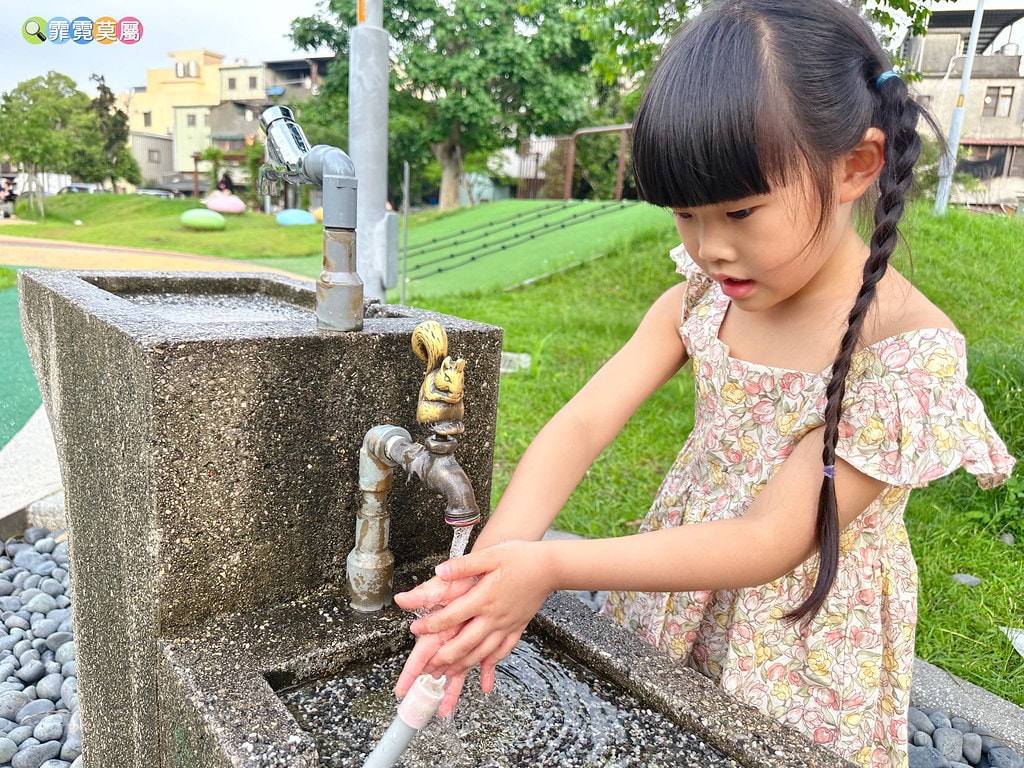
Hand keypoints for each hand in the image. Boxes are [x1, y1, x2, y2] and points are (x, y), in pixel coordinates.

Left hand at [395, 541, 553, 682]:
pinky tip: (484, 673)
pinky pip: (503, 651)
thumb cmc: (519, 557)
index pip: (451, 616)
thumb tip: (440, 571)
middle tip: (427, 666)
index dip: (431, 624)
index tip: (415, 629)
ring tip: (447, 675)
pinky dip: (491, 665)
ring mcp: (506, 625)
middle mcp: (494, 617)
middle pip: (465, 643)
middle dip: (443, 656)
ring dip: (463, 666)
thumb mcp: (489, 555)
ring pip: (482, 653)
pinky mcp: (517, 628)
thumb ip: (464, 565)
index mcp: (483, 598)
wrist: (550, 566)